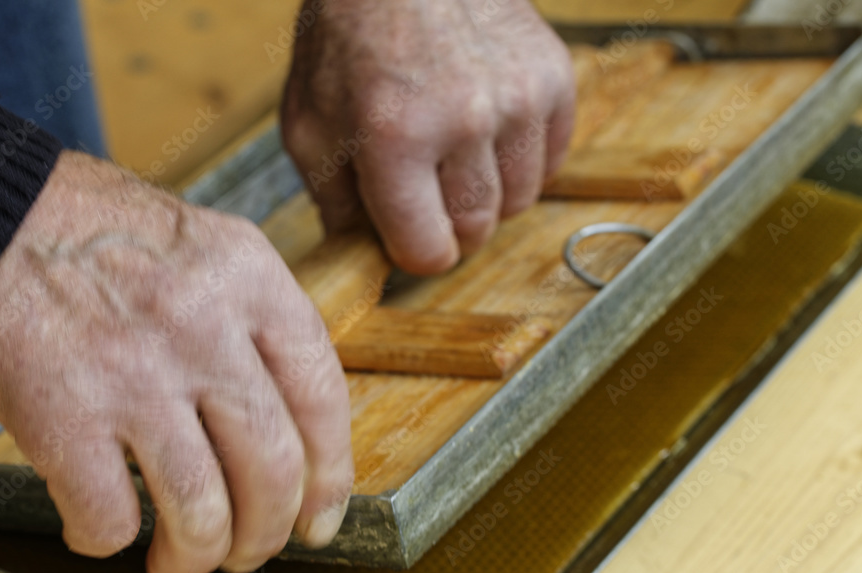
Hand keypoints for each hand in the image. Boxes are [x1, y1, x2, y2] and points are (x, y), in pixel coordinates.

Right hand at [0, 151, 352, 572]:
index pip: (321, 397)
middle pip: (272, 468)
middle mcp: (203, 326)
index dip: (330, 476)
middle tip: (249, 551)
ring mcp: (134, 373)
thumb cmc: (96, 233)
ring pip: (202, 510)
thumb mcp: (207, 245)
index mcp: (251, 279)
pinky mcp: (62, 413)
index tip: (319, 518)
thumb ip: (256, 321)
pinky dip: (109, 541)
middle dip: (267, 534)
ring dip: (198, 556)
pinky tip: (103, 527)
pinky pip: (110, 517)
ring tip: (181, 560)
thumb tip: (289, 426)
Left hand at [280, 0, 574, 274]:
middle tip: (430, 197)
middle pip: (476, 231)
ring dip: (489, 195)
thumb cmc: (351, 32)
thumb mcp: (309, 119)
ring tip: (457, 158)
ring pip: (519, 202)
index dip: (415, 252)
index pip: (426, 251)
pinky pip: (551, 161)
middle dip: (450, 227)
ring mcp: (517, 98)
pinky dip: (522, 161)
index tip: (410, 237)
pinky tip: (489, 133)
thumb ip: (332, 198)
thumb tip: (361, 251)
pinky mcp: (552, 78)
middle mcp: (464, 120)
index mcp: (395, 137)